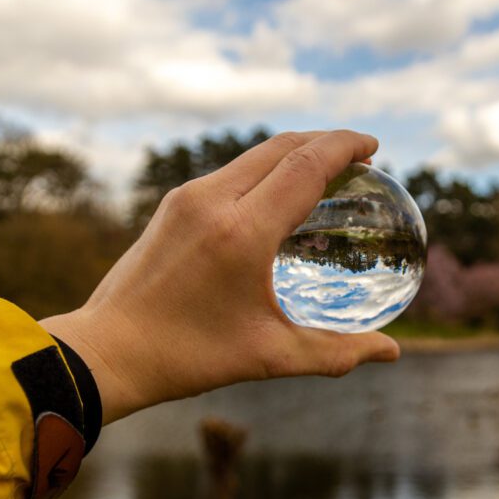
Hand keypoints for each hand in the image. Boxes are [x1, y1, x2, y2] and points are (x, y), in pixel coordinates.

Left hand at [41, 130, 400, 423]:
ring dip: (293, 152)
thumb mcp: (270, 357)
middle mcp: (212, 201)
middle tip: (358, 154)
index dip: (343, 146)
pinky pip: (230, 172)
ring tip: (323, 171)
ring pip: (253, 155)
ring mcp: (187, 198)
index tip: (372, 145)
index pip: (304, 165)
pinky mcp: (172, 205)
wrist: (107, 350)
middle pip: (281, 146)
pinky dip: (264, 170)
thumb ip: (336, 352)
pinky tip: (276, 195)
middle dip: (324, 141)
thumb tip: (392, 353)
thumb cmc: (188, 357)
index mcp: (241, 232)